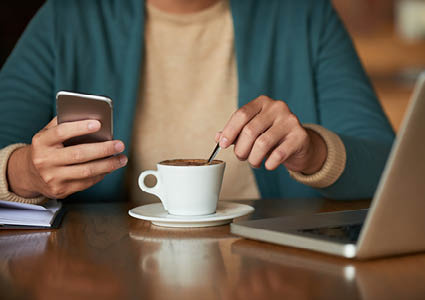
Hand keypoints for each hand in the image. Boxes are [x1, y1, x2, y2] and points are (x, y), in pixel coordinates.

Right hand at [7, 117, 126, 198]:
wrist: (30, 174)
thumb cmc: (47, 148)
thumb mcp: (48, 134)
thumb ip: (65, 123)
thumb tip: (91, 115)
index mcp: (41, 142)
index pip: (61, 132)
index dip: (80, 127)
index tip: (98, 123)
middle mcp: (45, 160)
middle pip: (79, 154)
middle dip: (103, 149)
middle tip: (119, 144)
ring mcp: (52, 177)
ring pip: (86, 171)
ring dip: (108, 165)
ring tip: (121, 158)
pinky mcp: (60, 190)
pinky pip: (86, 183)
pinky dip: (101, 174)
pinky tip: (110, 168)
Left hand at [216, 95, 326, 172]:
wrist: (300, 145)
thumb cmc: (272, 137)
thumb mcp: (253, 131)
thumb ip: (236, 133)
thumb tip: (219, 138)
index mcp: (262, 102)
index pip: (241, 114)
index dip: (229, 131)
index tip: (222, 144)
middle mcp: (277, 107)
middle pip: (250, 130)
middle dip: (241, 149)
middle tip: (241, 157)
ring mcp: (290, 120)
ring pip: (262, 143)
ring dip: (253, 158)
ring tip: (254, 162)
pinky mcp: (300, 136)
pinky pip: (279, 154)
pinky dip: (269, 163)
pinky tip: (268, 165)